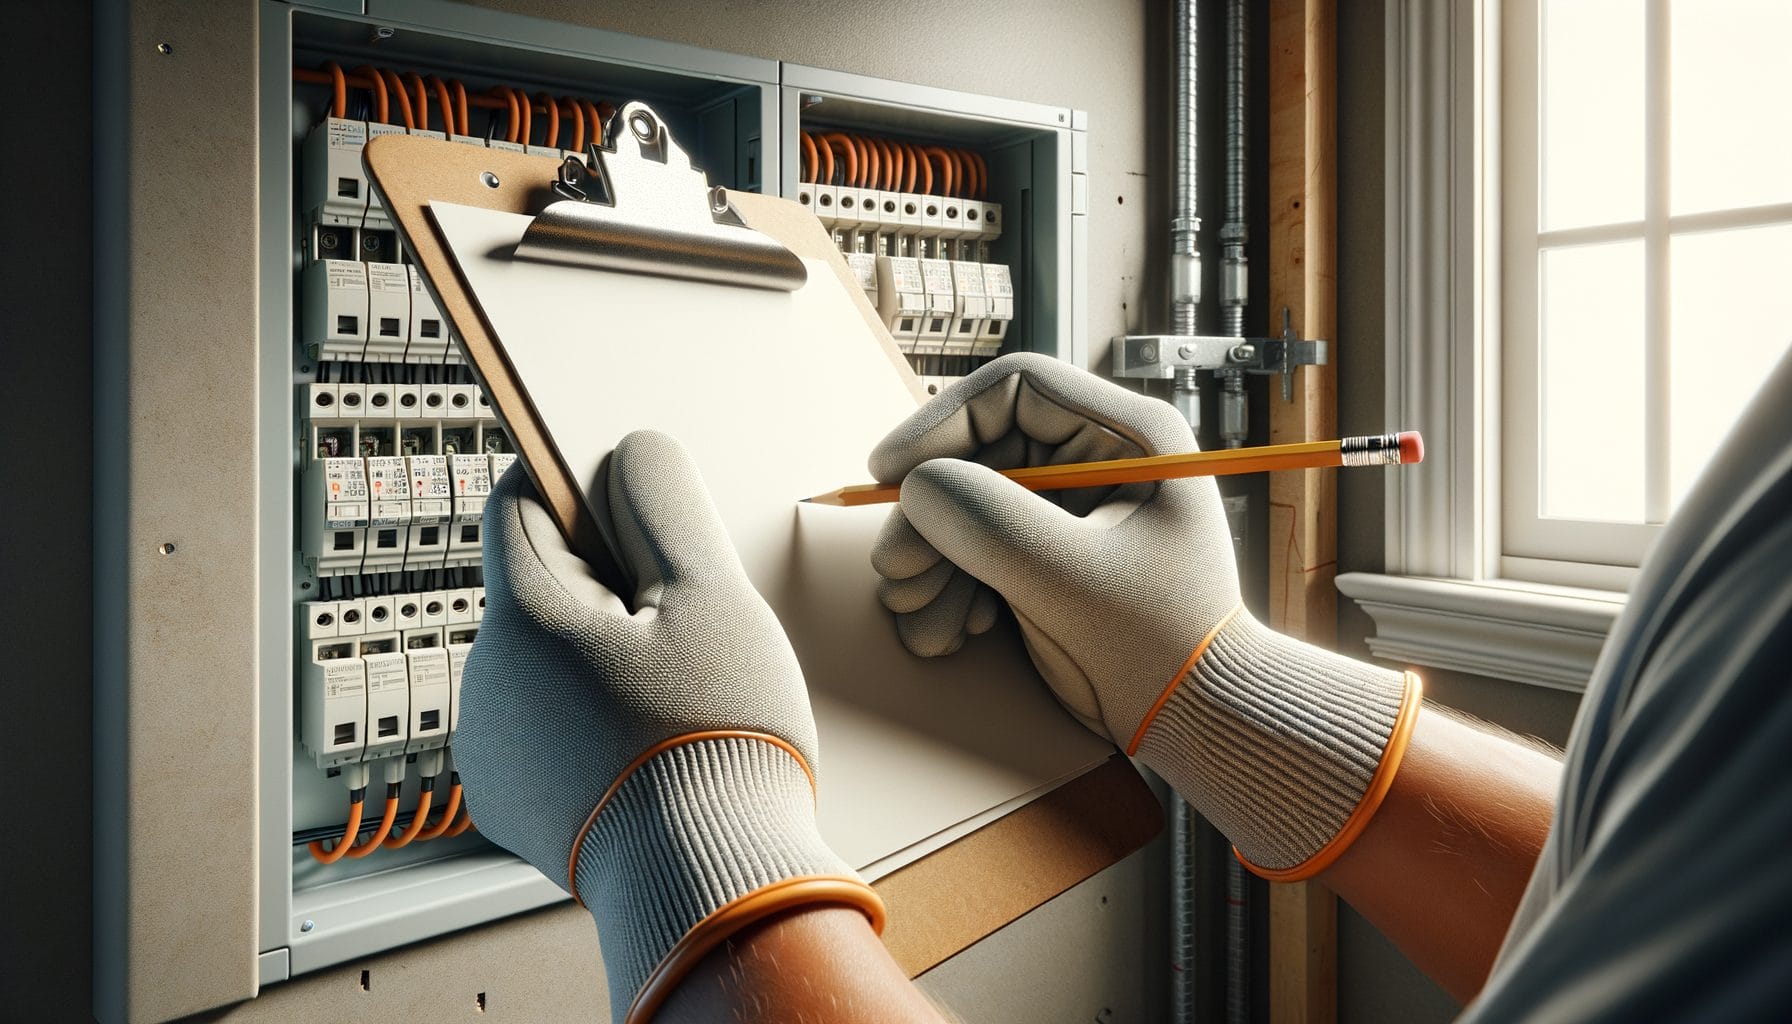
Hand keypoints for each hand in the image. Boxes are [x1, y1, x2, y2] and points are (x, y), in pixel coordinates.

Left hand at [454, 430, 881, 1023]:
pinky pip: (548, 727)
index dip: (577, 483)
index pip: (519, 503)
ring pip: (549, 660)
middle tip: (683, 621)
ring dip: (603, 656)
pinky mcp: (515, 804)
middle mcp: (485, 683)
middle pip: (540, 586)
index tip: (627, 494)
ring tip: (677, 696)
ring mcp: (493, 752)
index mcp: (522, 619)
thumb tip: (632, 453)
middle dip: (608, 584)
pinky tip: (652, 744)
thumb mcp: (711, 596)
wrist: (710, 884)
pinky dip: (593, 719)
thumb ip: (665, 505)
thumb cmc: (715, 744)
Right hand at [870, 354, 1420, 879]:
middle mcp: (1094, 461)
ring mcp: (1067, 510)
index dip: (940, 423)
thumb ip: (992, 523)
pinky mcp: (1047, 557)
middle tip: (897, 571)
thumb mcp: (1071, 580)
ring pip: (966, 505)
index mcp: (1127, 437)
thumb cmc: (1161, 646)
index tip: (889, 473)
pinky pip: (975, 549)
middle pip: (978, 452)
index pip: (1014, 389)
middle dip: (928, 515)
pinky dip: (950, 587)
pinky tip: (949, 631)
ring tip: (919, 618)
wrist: (1196, 721)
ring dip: (930, 561)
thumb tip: (916, 487)